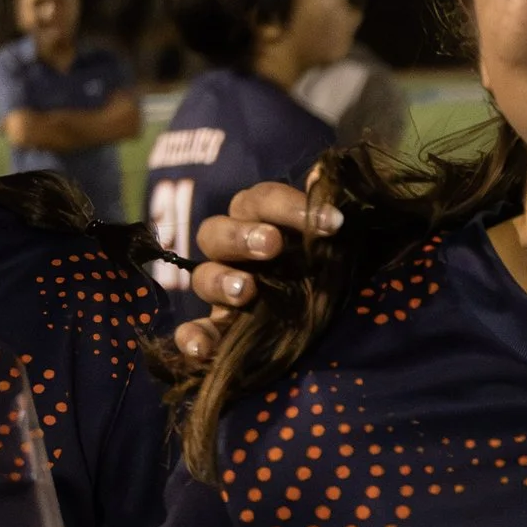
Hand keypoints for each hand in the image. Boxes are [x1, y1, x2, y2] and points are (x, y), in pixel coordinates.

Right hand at [172, 179, 337, 365]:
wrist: (330, 319)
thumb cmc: (327, 267)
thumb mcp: (334, 242)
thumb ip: (323, 213)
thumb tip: (320, 175)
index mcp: (260, 219)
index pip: (262, 201)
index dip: (292, 207)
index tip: (332, 223)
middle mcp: (234, 251)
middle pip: (217, 232)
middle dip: (243, 236)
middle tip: (272, 245)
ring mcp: (223, 289)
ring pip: (203, 276)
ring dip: (220, 280)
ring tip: (246, 291)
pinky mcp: (219, 328)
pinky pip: (196, 331)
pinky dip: (192, 339)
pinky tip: (201, 350)